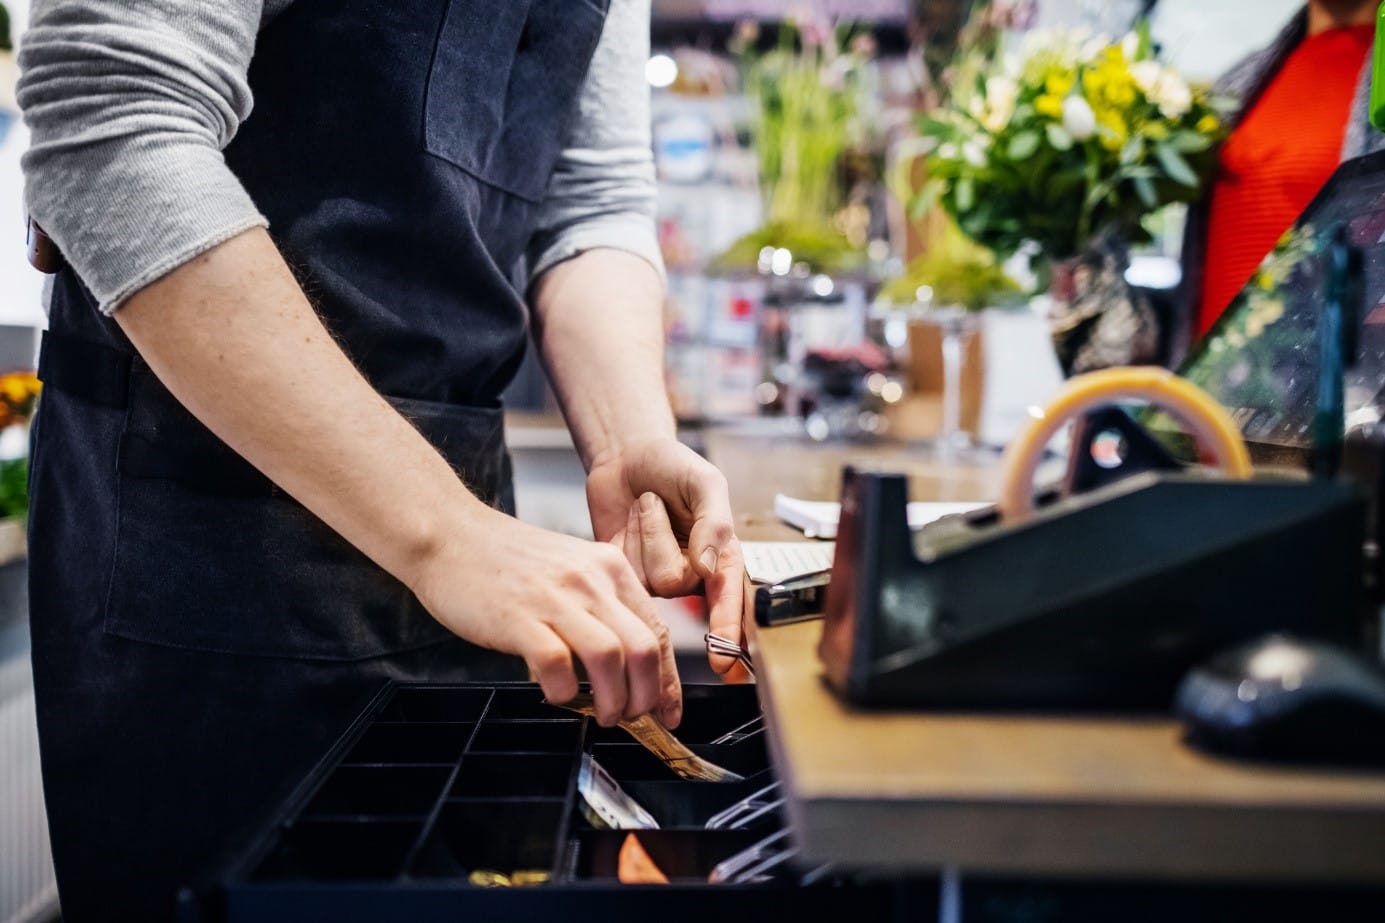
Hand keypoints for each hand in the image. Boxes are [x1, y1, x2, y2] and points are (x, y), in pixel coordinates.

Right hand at [410, 504, 681, 727]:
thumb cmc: (505, 559)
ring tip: (604, 715)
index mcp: (609, 568)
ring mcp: (555, 597)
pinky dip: (563, 691)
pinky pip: (557, 665)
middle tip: (634, 718)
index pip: (657, 630)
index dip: (668, 679)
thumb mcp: (569, 570)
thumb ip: (597, 608)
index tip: (669, 710)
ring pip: (611, 658)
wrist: (449, 534)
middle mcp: (590, 580)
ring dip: (614, 700)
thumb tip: (622, 667)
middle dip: (648, 696)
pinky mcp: (519, 617)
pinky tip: (557, 693)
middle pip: (644, 648)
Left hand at [585, 438, 747, 679]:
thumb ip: (715, 522)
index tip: (724, 661)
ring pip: (648, 577)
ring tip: (647, 507)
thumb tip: (708, 567)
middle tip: (661, 501)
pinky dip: (626, 536)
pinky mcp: (628, 576)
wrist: (627, 455)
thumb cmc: (673, 465)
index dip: (728, 632)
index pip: (731, 602)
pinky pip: (624, 572)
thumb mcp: (705, 482)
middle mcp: (694, 574)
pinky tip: (632, 520)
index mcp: (723, 556)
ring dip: (645, 531)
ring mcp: (658, 578)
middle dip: (663, 538)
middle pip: (676, 583)